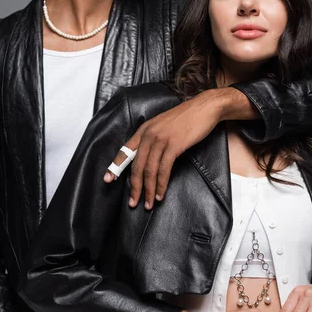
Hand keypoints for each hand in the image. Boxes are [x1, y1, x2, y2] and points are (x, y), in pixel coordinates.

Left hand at [103, 90, 224, 208]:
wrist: (204, 108)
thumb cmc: (186, 118)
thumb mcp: (163, 125)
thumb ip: (153, 138)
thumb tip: (148, 157)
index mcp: (144, 129)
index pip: (125, 150)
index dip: (116, 166)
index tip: (107, 179)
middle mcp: (149, 134)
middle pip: (136, 165)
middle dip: (134, 187)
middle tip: (133, 202)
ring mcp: (161, 139)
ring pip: (149, 170)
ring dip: (148, 190)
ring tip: (148, 204)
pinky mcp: (174, 145)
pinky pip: (164, 169)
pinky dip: (161, 184)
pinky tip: (160, 194)